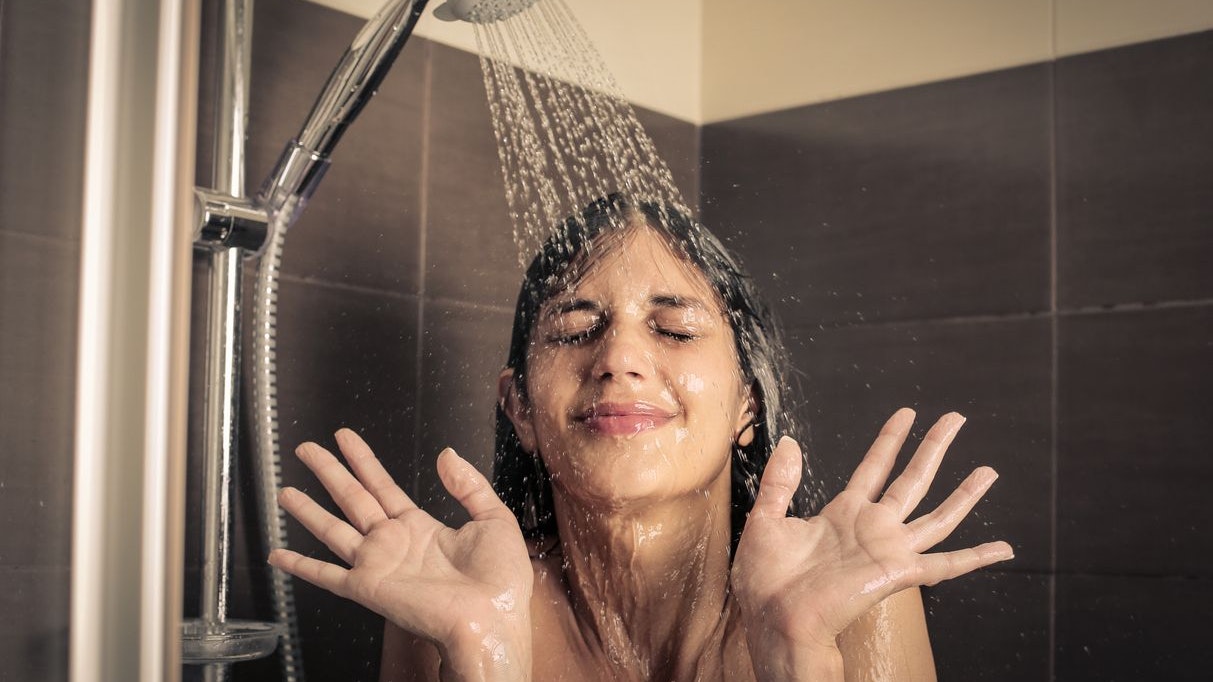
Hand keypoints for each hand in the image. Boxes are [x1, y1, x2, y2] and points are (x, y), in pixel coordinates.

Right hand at [268, 429, 533, 671]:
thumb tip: (446, 455)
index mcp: (422, 528)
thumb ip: (468, 485)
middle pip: (353, 498)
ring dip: (308, 509)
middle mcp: (394, 543)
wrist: (493, 619)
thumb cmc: (500, 581)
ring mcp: (378, 565)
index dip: (363, 461)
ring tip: (285, 489)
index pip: (383, 486)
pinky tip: (278, 555)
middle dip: (329, 472)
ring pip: (333, 529)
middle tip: (306, 449)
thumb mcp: (494, 519)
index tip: (345, 439)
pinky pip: (326, 576)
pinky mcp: (368, 588)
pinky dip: (300, 566)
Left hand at [731, 409, 1012, 677]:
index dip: (891, 439)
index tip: (907, 414)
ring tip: (989, 472)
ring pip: (937, 516)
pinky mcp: (898, 573)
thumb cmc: (765, 582)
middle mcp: (872, 528)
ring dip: (964, 494)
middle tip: (956, 419)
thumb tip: (790, 443)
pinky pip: (946, 565)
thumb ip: (779, 482)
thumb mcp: (766, 520)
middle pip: (912, 479)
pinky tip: (1003, 548)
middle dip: (934, 448)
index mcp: (843, 514)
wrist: (774, 618)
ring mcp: (888, 550)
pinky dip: (977, 558)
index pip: (874, 467)